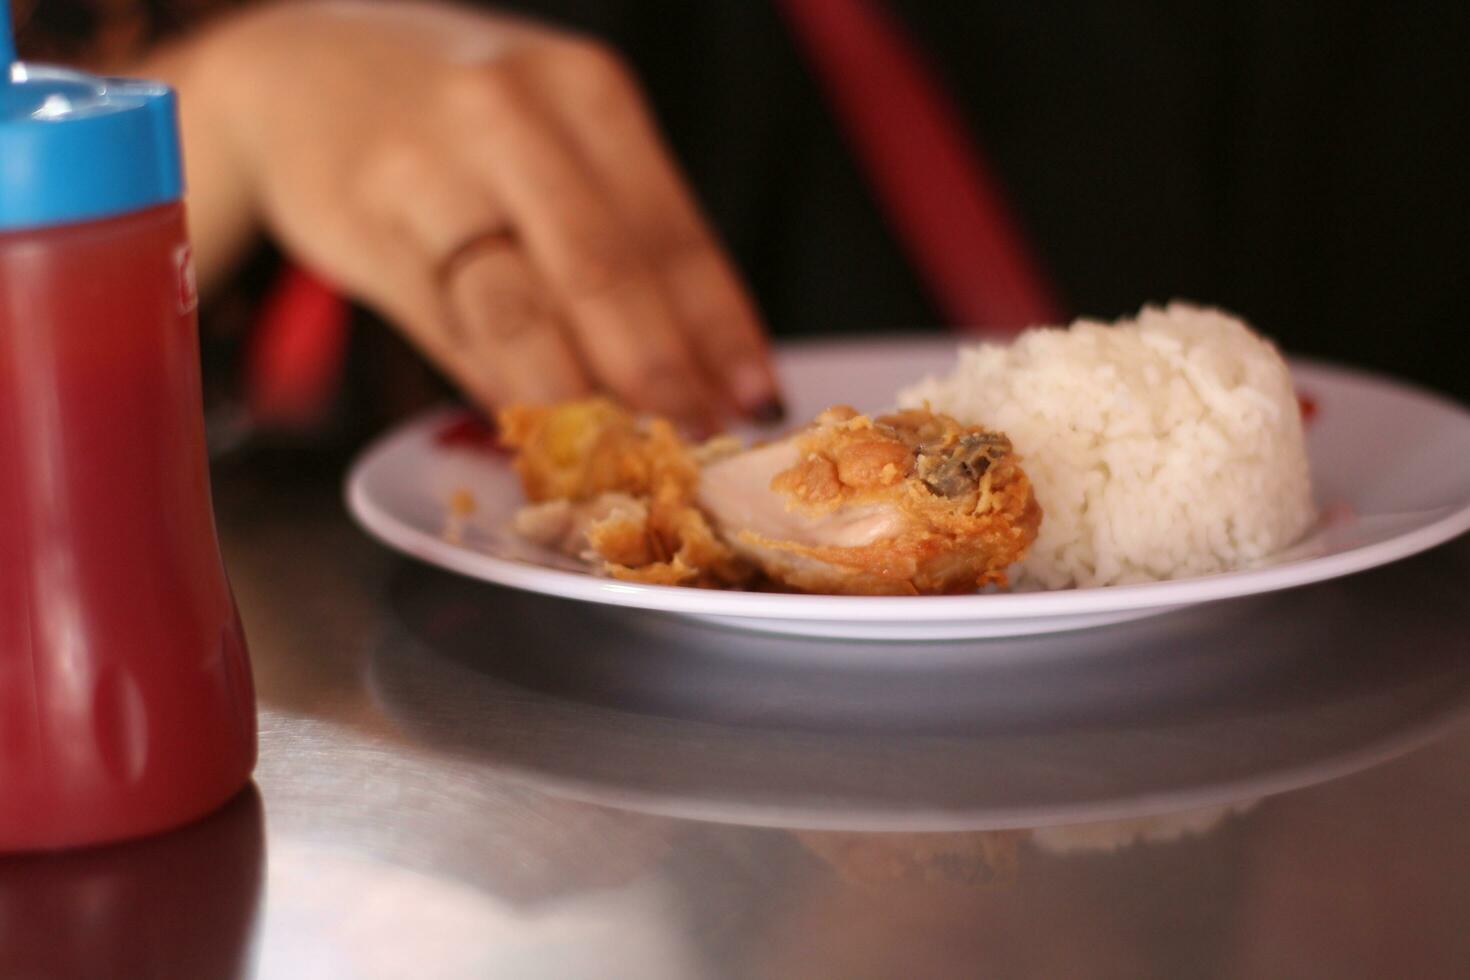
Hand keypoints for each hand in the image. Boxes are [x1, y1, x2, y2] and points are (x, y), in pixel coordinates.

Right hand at [172, 0, 781, 426]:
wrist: (301, 67)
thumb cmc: (460, 117)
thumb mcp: (554, 132)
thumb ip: (620, 234)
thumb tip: (706, 370)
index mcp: (584, 90)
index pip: (673, 232)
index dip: (721, 331)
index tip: (757, 400)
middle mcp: (507, 116)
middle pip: (603, 274)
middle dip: (661, 378)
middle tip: (697, 445)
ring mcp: (425, 170)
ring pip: (520, 314)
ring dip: (581, 404)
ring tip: (627, 457)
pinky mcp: (362, 228)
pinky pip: (450, 333)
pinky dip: (503, 392)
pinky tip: (542, 432)